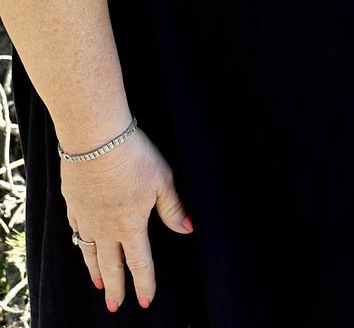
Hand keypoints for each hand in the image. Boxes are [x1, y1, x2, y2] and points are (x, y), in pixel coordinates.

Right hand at [61, 126, 192, 312]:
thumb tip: (188, 229)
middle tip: (114, 307)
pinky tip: (82, 245)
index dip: (144, 283)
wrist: (96, 139)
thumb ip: (173, 207)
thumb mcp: (162, 179)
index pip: (139, 262)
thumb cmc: (134, 156)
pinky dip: (80, 244)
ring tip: (98, 285)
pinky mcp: (73, 203)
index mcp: (131, 224)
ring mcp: (86, 216)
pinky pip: (76, 231)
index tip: (145, 301)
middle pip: (111, 265)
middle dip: (115, 288)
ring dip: (95, 271)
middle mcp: (106, 227)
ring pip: (90, 252)